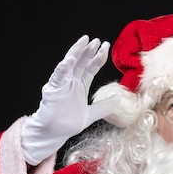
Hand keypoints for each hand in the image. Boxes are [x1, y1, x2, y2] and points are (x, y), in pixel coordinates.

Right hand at [21, 36, 119, 165]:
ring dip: (76, 52)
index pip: (91, 67)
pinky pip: (58, 77)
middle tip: (97, 40)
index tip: (106, 46)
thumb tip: (119, 99)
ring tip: (84, 41)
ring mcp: (62, 84)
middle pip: (81, 62)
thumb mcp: (92, 114)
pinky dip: (63, 68)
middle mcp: (72, 81)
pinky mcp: (53, 90)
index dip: (98, 57)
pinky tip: (68, 60)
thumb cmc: (69, 123)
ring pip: (69, 64)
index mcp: (81, 85)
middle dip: (89, 50)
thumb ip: (104, 106)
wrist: (55, 133)